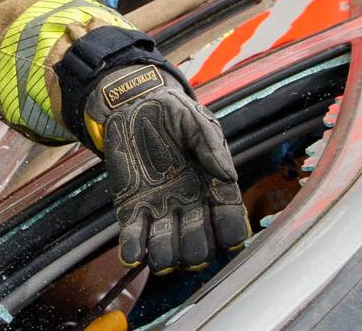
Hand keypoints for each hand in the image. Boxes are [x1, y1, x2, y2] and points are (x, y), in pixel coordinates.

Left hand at [85, 63, 246, 272]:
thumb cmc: (171, 112)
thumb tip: (227, 176)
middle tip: (192, 247)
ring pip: (167, 247)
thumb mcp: (194, 120)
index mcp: (212, 186)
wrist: (132, 105)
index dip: (230, 231)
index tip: (230, 237)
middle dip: (196, 249)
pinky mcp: (131, 208)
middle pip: (198, 242)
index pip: (228, 218)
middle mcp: (189, 204)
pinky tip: (133, 254)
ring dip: (165, 255)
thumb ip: (209, 144)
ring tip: (161, 256)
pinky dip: (134, 249)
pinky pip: (134, 236)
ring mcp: (160, 209)